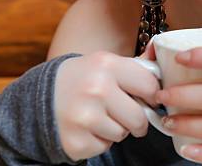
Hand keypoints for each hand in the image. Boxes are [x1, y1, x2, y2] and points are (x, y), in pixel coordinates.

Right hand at [54, 42, 159, 161]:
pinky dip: (99, 141)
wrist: (40, 96)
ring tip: (99, 116)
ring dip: (117, 129)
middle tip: (126, 113)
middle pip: (139, 117)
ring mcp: (84, 117)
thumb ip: (136, 66)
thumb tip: (162, 55)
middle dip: (136, 119)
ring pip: (122, 134)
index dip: (152, 95)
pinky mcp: (75, 141)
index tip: (148, 98)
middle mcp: (96, 89)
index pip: (150, 86)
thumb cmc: (83, 78)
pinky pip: (104, 147)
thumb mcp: (105, 63)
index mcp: (106, 64)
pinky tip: (87, 127)